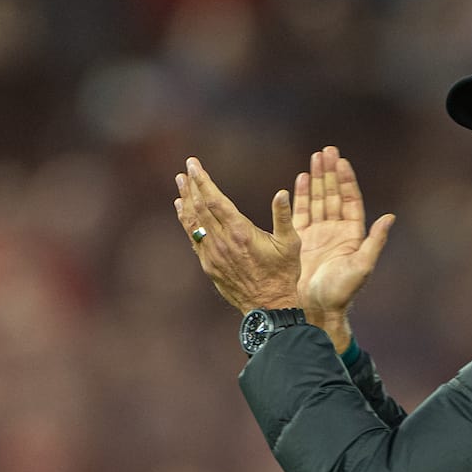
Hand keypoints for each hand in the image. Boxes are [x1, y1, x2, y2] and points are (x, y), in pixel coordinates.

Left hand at [174, 157, 300, 313]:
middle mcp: (222, 242)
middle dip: (192, 186)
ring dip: (186, 201)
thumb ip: (283, 216)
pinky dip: (187, 222)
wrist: (268, 307)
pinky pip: (194, 238)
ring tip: (180, 184)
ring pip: (194, 223)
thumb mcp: (290, 244)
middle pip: (200, 207)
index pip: (215, 200)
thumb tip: (281, 192)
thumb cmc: (283, 274)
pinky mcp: (208, 265)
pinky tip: (183, 211)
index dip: (203, 181)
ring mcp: (212, 255)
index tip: (195, 165)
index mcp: (241, 232)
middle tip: (186, 169)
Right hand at [294, 147, 394, 347]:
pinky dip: (302, 195)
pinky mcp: (301, 240)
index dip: (346, 180)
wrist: (316, 309)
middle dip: (330, 172)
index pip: (350, 200)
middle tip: (327, 150)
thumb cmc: (341, 292)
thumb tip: (390, 217)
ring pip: (318, 200)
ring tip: (315, 158)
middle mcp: (336, 231)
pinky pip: (302, 212)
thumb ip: (375, 241)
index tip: (341, 161)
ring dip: (317, 179)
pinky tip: (302, 179)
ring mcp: (318, 234)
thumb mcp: (362, 266)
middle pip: (334, 194)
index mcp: (353, 235)